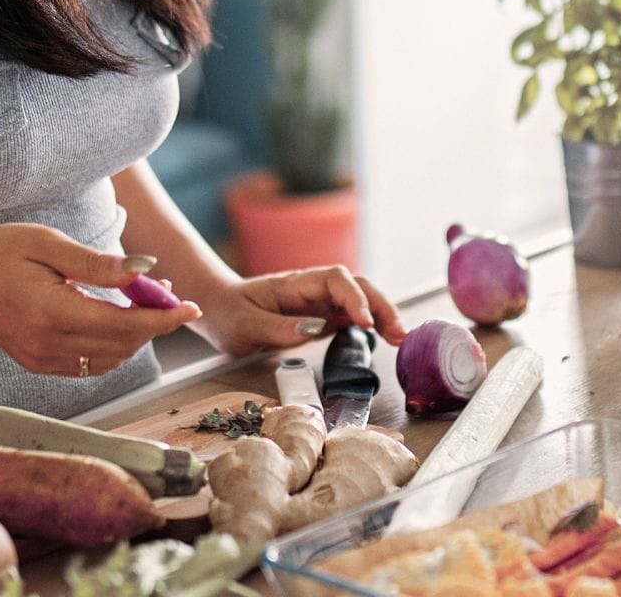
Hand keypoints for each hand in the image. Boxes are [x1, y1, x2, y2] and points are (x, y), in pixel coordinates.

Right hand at [0, 224, 201, 376]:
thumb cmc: (2, 251)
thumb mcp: (50, 244)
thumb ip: (97, 263)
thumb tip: (144, 269)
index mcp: (51, 313)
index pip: (122, 325)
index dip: (163, 318)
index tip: (192, 307)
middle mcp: (48, 345)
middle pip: (123, 345)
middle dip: (154, 321)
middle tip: (166, 289)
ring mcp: (42, 360)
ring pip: (111, 359)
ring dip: (135, 333)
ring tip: (142, 298)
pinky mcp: (40, 364)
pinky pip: (91, 364)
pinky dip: (113, 344)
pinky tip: (115, 315)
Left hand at [192, 265, 408, 356]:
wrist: (220, 311)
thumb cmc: (229, 315)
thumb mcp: (245, 326)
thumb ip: (278, 328)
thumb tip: (315, 329)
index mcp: (294, 284)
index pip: (335, 280)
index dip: (354, 298)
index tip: (365, 322)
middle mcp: (313, 289)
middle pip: (357, 286)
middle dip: (381, 305)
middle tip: (398, 333)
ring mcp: (320, 302)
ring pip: (361, 300)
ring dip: (382, 315)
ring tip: (400, 338)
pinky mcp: (323, 317)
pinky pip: (353, 316)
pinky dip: (373, 325)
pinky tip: (386, 338)